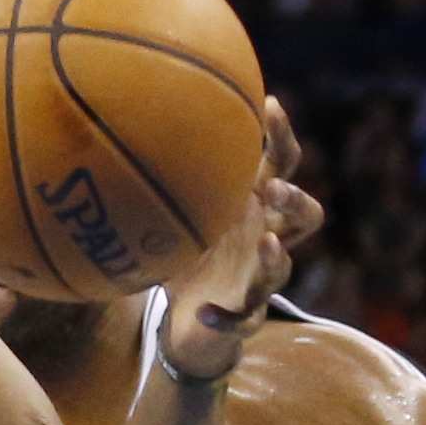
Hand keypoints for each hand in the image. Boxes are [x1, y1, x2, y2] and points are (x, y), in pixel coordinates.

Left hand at [157, 96, 315, 381]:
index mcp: (254, 208)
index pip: (282, 165)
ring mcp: (258, 281)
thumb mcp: (169, 211)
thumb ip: (157, 176)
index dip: (282, 136)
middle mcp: (266, 240)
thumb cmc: (184, 252)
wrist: (186, 320)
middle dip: (296, 200)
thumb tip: (119, 121)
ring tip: (267, 243)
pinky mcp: (245, 318)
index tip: (270, 103)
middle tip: (274, 188)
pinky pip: (244, 320)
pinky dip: (227, 317)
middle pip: (306, 216)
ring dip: (276, 257)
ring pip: (283, 270)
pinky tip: (207, 313)